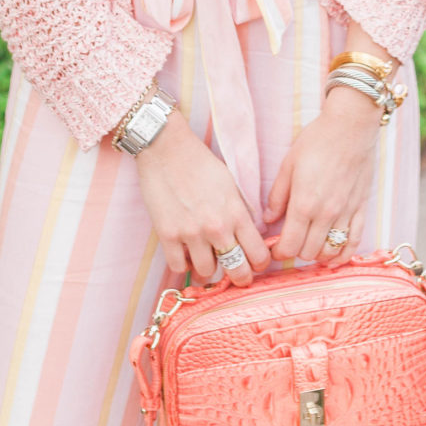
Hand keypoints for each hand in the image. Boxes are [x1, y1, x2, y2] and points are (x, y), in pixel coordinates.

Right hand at [133, 114, 270, 284]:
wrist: (166, 148)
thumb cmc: (200, 162)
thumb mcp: (230, 184)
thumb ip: (240, 212)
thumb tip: (249, 236)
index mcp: (236, 212)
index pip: (258, 254)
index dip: (259, 264)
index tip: (254, 263)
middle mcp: (216, 227)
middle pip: (237, 271)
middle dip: (240, 277)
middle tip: (235, 274)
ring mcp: (191, 233)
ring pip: (207, 273)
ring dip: (208, 269)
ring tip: (206, 258)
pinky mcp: (167, 235)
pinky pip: (179, 268)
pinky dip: (183, 265)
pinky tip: (186, 254)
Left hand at [267, 84, 381, 265]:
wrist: (350, 127)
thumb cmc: (317, 141)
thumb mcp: (288, 164)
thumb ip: (277, 195)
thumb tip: (268, 219)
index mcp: (304, 203)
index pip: (289, 246)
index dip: (279, 253)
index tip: (275, 249)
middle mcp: (326, 214)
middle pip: (308, 252)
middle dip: (296, 252)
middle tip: (290, 243)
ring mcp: (346, 213)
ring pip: (330, 251)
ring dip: (317, 255)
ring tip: (309, 246)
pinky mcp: (361, 209)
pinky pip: (354, 242)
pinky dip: (343, 255)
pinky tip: (334, 257)